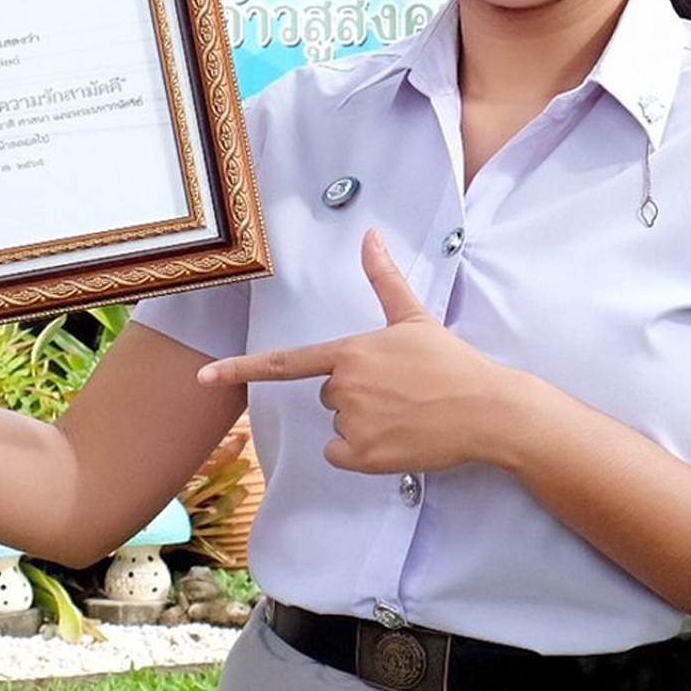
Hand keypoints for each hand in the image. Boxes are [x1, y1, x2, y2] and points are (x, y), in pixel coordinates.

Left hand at [196, 229, 517, 473]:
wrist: (486, 410)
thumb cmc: (452, 363)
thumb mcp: (414, 318)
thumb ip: (384, 279)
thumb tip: (369, 234)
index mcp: (350, 351)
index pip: (285, 362)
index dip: (240, 368)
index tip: (204, 376)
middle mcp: (344, 386)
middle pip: (328, 394)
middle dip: (357, 394)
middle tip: (399, 390)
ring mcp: (353, 422)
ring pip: (339, 424)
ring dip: (364, 423)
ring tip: (407, 413)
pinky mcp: (364, 456)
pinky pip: (341, 455)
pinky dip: (362, 453)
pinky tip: (396, 439)